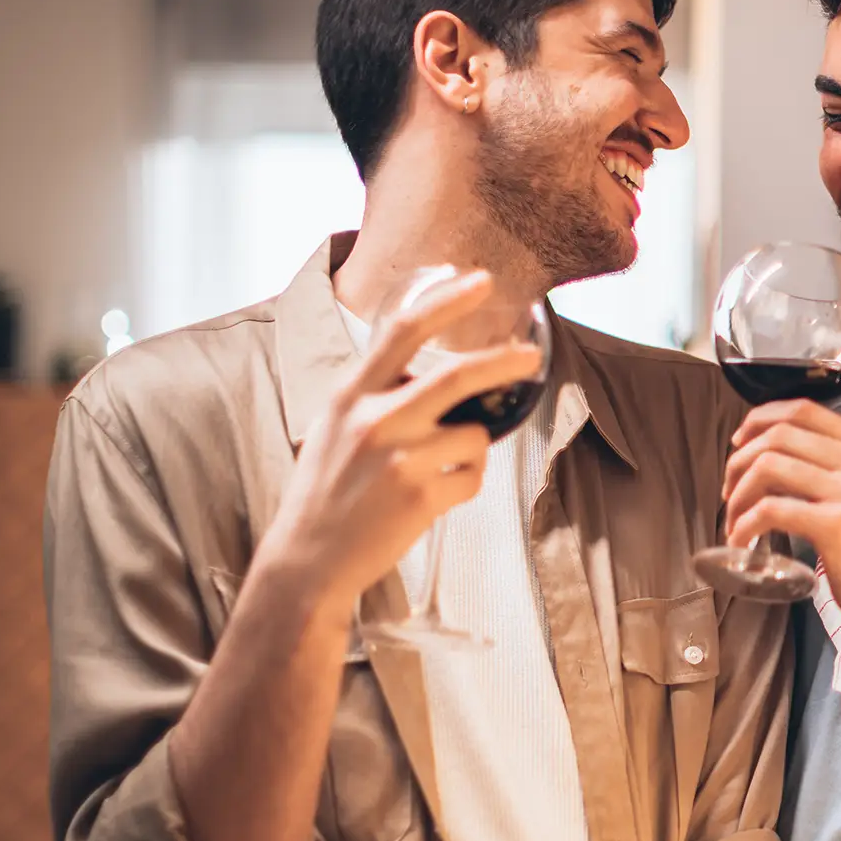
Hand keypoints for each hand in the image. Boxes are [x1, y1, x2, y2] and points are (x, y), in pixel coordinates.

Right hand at [255, 271, 542, 617]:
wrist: (308, 559)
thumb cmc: (327, 490)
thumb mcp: (334, 426)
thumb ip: (375, 395)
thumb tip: (430, 373)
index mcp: (350, 394)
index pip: (402, 332)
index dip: (446, 302)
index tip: (480, 280)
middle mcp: (373, 419)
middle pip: (458, 376)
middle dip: (504, 361)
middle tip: (532, 355)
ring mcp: (399, 458)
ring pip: (474, 434)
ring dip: (472, 449)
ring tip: (438, 471)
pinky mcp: (420, 496)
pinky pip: (473, 476)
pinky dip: (466, 483)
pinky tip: (434, 497)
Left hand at [722, 400, 840, 649]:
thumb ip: (837, 474)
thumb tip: (779, 465)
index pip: (805, 410)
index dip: (762, 420)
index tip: (741, 442)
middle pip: (781, 434)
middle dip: (741, 458)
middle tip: (729, 488)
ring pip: (770, 465)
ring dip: (739, 491)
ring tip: (733, 517)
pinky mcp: (835, 526)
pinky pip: (771, 509)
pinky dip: (745, 522)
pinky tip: (740, 540)